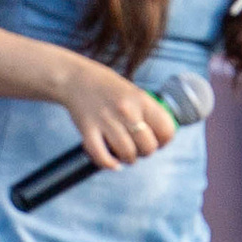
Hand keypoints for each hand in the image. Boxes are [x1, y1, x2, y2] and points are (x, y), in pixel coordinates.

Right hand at [59, 57, 176, 168]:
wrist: (75, 78)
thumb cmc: (108, 88)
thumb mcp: (134, 92)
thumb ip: (148, 113)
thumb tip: (163, 138)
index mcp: (141, 100)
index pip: (166, 130)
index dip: (164, 141)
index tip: (156, 141)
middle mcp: (126, 110)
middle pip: (148, 147)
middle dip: (144, 152)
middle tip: (137, 146)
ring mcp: (106, 120)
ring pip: (128, 154)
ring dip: (128, 158)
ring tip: (123, 152)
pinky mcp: (88, 130)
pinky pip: (103, 156)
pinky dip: (109, 164)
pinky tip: (112, 162)